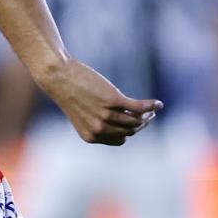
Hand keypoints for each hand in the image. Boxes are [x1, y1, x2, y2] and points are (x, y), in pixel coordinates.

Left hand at [39, 59, 160, 145]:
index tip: (135, 123)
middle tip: (147, 114)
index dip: (129, 132)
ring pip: (136, 121)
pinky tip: (158, 104)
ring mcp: (107, 115)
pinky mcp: (114, 100)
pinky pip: (139, 107)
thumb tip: (124, 121)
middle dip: (142, 124)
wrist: (59, 77)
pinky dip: (151, 106)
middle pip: (131, 131)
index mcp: (91, 137)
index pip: (120, 140)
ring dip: (148, 115)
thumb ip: (98, 122)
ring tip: (151, 108)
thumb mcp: (83, 113)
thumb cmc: (70, 94)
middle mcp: (99, 129)